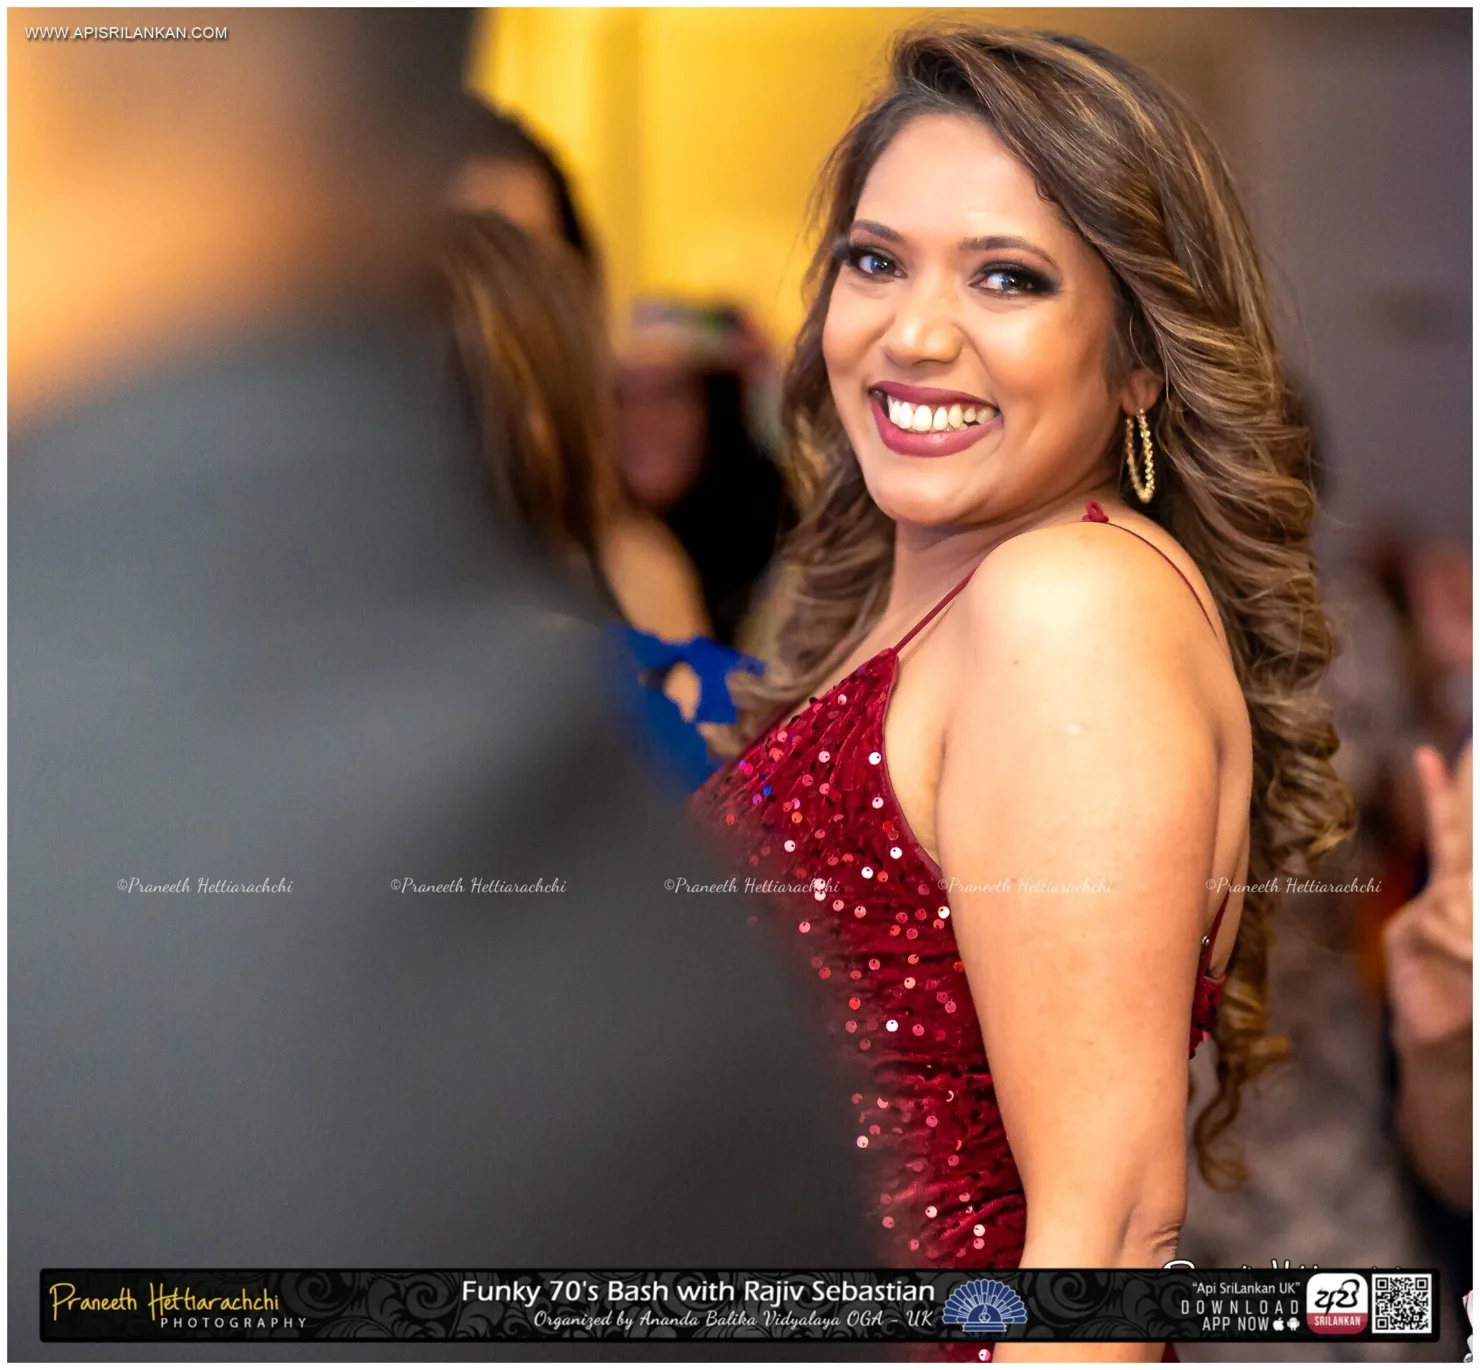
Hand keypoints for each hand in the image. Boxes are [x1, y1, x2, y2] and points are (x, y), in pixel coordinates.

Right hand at [1384, 742, 1472, 1049]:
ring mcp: (1424, 908)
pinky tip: (1470, 960)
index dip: (1448, 788)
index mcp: (1466, 887)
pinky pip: (1440, 924)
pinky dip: (1464, 945)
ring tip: (1473, 956)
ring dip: (1474, 930)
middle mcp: (1446, 888)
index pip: (1460, 829)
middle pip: (1452, 832)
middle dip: (1450, 788)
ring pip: (1461, 896)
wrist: (1445, 1034)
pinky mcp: (1405, 932)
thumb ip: (1467, 915)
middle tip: (1471, 741)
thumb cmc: (1474, 986)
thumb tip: (1461, 904)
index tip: (1441, 750)